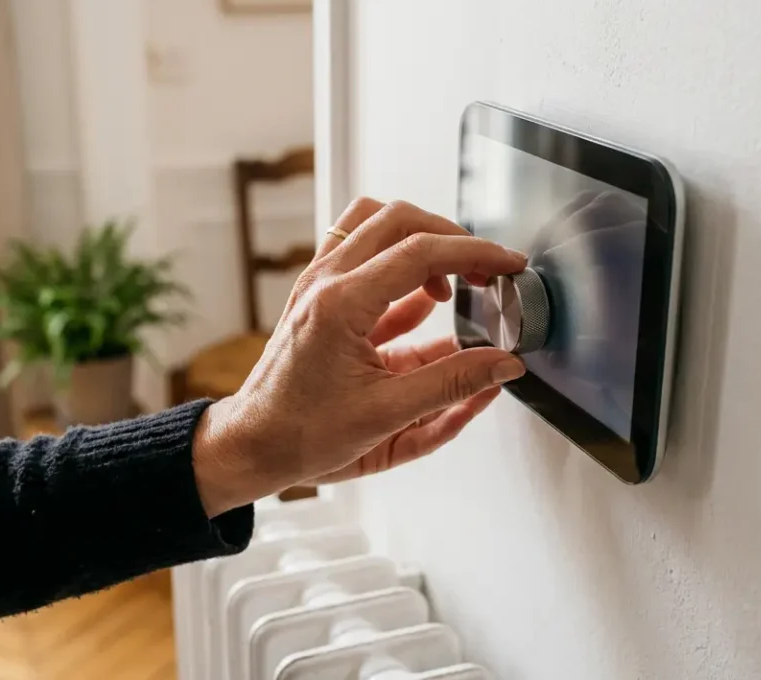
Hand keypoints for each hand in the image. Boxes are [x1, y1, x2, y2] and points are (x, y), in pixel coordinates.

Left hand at [192, 198, 527, 515]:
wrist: (253, 447)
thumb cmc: (302, 436)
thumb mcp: (387, 418)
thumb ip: (452, 387)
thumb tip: (502, 365)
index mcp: (340, 305)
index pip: (421, 252)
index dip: (475, 254)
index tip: (507, 265)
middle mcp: (325, 283)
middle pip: (398, 220)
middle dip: (451, 237)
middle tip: (485, 269)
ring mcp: (319, 286)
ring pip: (375, 226)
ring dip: (421, 243)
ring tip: (453, 283)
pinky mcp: (321, 299)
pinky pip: (364, 259)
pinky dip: (403, 272)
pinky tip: (429, 305)